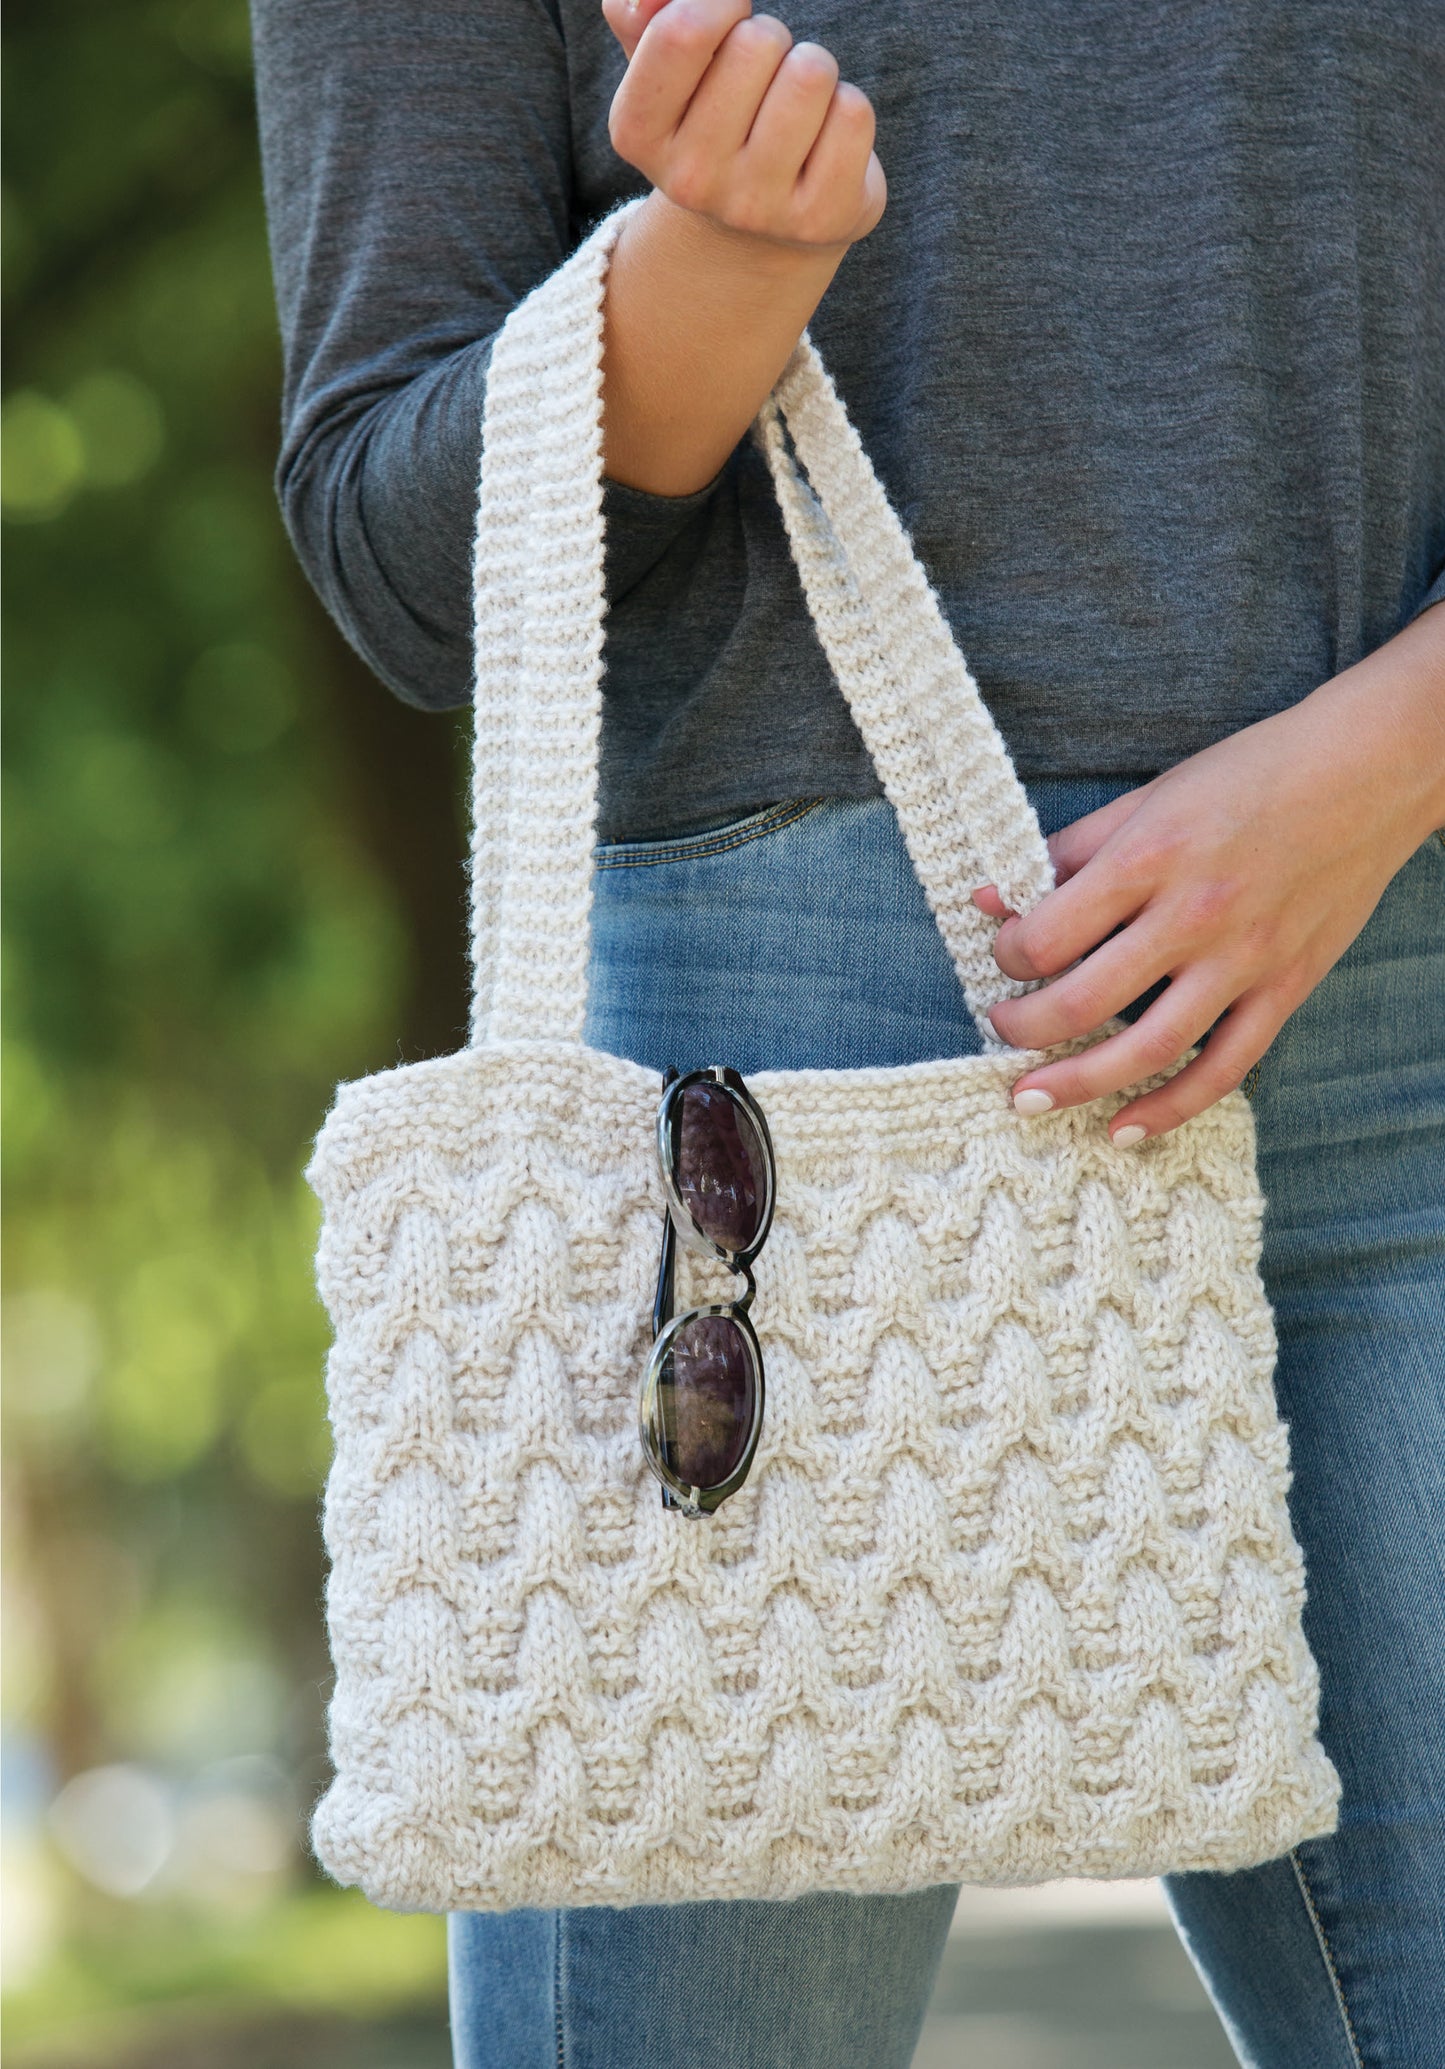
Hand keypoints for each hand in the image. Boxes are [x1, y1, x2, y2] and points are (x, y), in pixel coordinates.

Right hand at [602, 0, 885, 250]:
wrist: (754, 230)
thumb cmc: (710, 118)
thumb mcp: (662, 66)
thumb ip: (641, 11)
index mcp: (636, 134)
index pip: (683, 31)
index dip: (721, 4)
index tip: (729, 18)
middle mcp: (690, 181)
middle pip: (756, 44)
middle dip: (770, 40)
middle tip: (761, 80)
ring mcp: (755, 207)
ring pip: (810, 74)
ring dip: (813, 69)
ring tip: (793, 107)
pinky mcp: (819, 219)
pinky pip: (852, 115)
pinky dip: (847, 109)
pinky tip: (822, 142)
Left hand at [976, 607, 1444, 1142]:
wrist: (1368, 771)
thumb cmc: (1250, 775)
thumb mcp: (1148, 797)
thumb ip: (1068, 852)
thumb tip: (991, 897)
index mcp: (1148, 857)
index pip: (1048, 935)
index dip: (1010, 955)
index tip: (1008, 955)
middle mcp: (1193, 915)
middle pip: (1082, 1003)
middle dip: (1021, 1028)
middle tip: (1001, 1030)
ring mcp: (1244, 960)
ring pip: (1146, 1049)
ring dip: (1076, 1084)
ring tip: (1029, 1098)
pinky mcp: (1285, 988)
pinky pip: (1223, 1069)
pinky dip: (1169, 1108)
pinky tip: (1122, 1129)